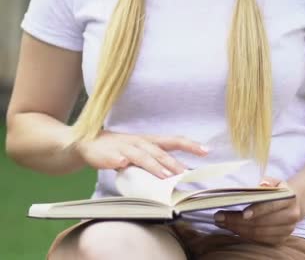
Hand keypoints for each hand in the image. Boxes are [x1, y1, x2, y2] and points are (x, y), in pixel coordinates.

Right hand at [74, 130, 207, 178]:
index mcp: (150, 141)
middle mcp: (139, 142)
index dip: (190, 145)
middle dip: (174, 163)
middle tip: (186, 173)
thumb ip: (157, 161)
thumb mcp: (141, 152)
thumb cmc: (120, 149)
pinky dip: (118, 160)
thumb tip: (178, 174)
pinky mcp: (106, 154)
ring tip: (164, 175)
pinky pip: (113, 157)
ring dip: (153, 165)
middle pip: (160, 151)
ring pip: (141, 156)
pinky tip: (121, 163)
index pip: (174, 141)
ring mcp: (123, 147)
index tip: (207, 151)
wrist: (87, 143)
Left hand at [214, 177, 301, 244]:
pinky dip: (244, 235)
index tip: (242, 213)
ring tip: (222, 223)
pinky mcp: (280, 239)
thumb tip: (261, 184)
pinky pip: (259, 240)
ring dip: (237, 229)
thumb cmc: (278, 190)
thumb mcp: (274, 181)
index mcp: (289, 198)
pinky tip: (232, 228)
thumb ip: (267, 181)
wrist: (292, 204)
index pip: (271, 206)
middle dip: (237, 221)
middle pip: (261, 222)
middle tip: (219, 217)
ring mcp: (287, 230)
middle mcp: (291, 216)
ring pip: (258, 233)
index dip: (257, 210)